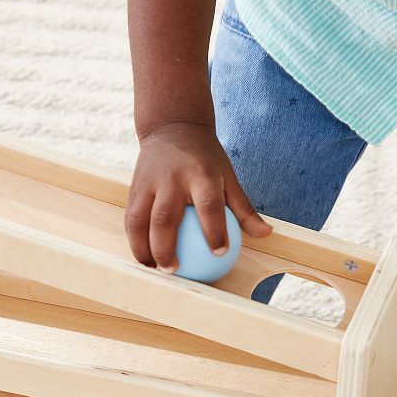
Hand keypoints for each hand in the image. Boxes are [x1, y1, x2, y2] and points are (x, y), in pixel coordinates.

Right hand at [125, 121, 271, 272]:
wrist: (172, 126)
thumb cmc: (205, 158)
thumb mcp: (228, 175)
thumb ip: (243, 208)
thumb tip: (265, 234)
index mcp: (200, 174)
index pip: (209, 206)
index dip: (214, 230)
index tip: (219, 253)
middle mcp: (172, 178)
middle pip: (165, 218)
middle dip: (165, 248)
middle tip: (173, 270)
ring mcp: (149, 182)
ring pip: (139, 219)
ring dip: (142, 247)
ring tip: (151, 267)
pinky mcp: (133, 186)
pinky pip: (130, 216)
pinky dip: (133, 238)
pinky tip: (142, 255)